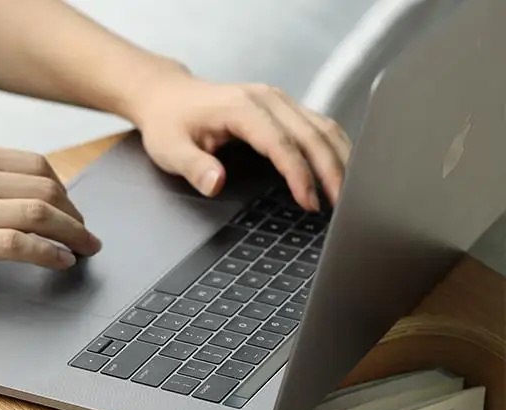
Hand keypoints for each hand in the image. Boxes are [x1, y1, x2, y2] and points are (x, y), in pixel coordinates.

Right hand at [0, 143, 101, 290]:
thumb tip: (18, 197)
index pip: (36, 164)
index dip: (64, 190)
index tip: (73, 209)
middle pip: (46, 187)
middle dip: (75, 214)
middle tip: (86, 234)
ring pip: (40, 213)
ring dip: (72, 234)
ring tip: (85, 249)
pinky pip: (21, 244)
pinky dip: (49, 253)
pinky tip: (61, 261)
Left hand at [129, 72, 351, 210]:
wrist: (168, 98)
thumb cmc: (169, 124)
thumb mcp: (170, 150)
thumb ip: (193, 168)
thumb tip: (215, 184)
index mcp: (242, 108)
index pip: (281, 144)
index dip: (299, 174)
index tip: (309, 201)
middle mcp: (267, 99)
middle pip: (312, 134)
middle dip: (331, 171)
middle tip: (340, 206)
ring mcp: (278, 101)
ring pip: (322, 127)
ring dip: (340, 159)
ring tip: (348, 194)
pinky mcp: (283, 108)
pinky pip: (318, 126)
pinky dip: (333, 149)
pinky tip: (341, 170)